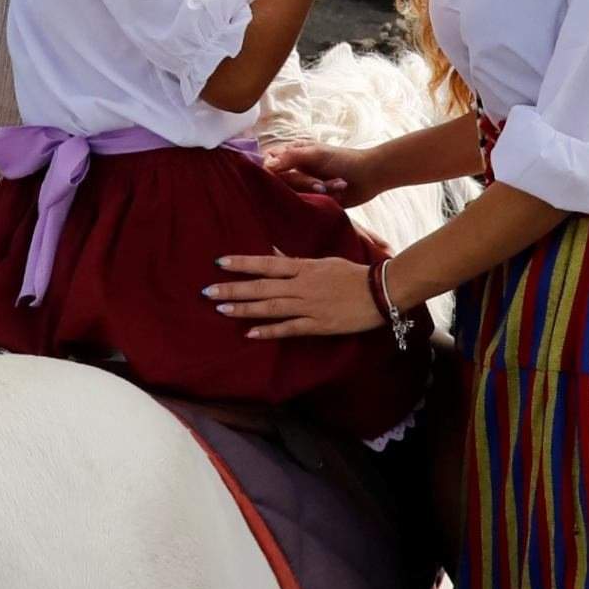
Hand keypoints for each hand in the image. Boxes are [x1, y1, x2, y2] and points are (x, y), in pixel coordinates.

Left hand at [205, 249, 388, 343]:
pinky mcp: (318, 325)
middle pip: (262, 286)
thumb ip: (297, 262)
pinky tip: (250, 333)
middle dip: (233, 288)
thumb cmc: (353, 274)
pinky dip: (270, 331)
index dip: (243, 263)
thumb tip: (273, 255)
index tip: (219, 263)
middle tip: (207, 291)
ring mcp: (309, 306)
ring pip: (270, 307)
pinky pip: (289, 328)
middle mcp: (302, 286)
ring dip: (244, 308)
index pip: (267, 263)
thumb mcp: (324, 262)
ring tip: (220, 309)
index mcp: (304, 268)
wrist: (380, 292)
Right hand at [259, 133, 386, 206]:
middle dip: (304, 183)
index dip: (270, 172)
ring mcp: (303, 187)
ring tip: (338, 184)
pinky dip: (323, 199)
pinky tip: (338, 192)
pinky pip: (306, 205)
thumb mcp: (316, 154)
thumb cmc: (343, 159)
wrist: (370, 176)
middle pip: (281, 183)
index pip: (268, 164)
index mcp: (291, 154)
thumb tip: (267, 165)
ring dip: (317, 191)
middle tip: (321, 183)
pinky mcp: (312, 201)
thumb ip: (291, 158)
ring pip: (294, 195)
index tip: (280, 177)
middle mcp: (293, 171)